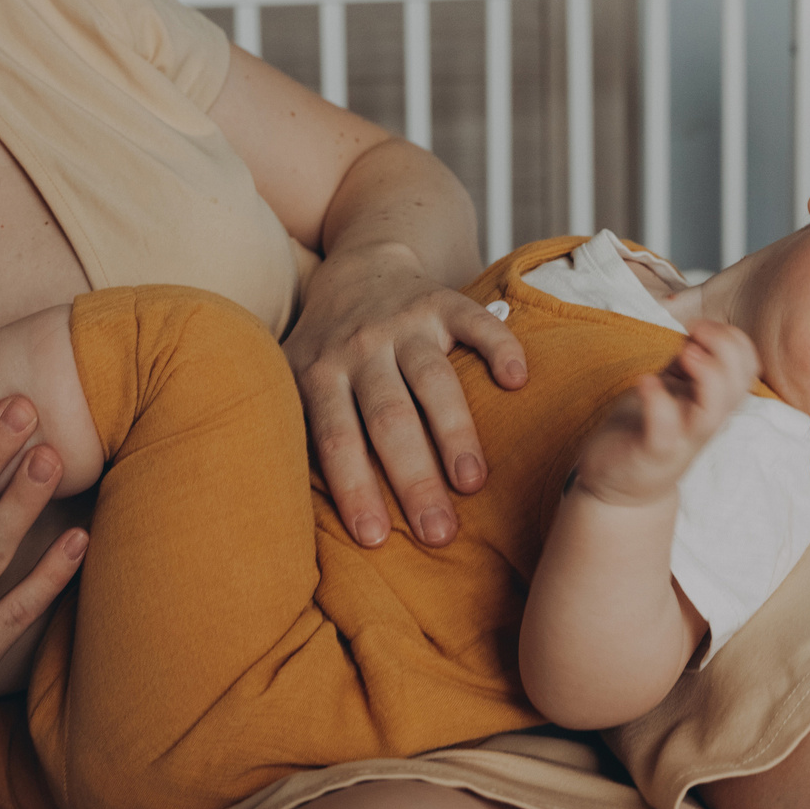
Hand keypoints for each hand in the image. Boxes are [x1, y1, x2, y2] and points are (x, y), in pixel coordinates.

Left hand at [283, 244, 526, 548]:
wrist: (357, 270)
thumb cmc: (328, 349)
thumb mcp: (293, 381)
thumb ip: (299, 432)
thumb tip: (299, 519)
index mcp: (318, 374)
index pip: (336, 439)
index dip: (354, 487)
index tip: (375, 538)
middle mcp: (360, 348)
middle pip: (387, 418)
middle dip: (413, 478)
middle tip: (438, 532)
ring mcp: (403, 324)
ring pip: (430, 380)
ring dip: (454, 432)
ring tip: (472, 483)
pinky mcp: (442, 302)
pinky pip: (474, 322)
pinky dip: (498, 347)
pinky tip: (516, 381)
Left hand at [573, 321, 757, 508]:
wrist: (618, 486)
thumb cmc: (646, 429)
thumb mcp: (672, 389)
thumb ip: (687, 363)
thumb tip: (698, 329)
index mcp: (712, 400)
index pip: (747, 366)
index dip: (732, 338)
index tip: (698, 325)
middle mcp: (704, 419)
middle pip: (739, 383)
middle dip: (725, 347)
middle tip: (692, 334)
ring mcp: (682, 438)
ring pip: (713, 411)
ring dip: (707, 375)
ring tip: (684, 353)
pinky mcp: (653, 451)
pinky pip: (665, 429)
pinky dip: (658, 401)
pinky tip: (645, 380)